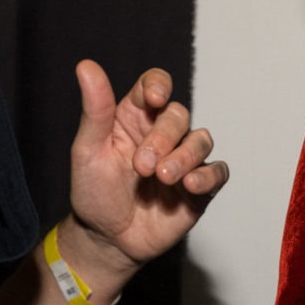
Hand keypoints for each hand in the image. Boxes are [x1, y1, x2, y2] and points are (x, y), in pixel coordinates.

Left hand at [58, 61, 229, 298]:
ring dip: (185, 156)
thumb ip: (95, 110)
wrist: (106, 239)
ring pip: (201, 139)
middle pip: (179, 115)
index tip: (154, 99)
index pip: (155, 85)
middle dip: (163, 137)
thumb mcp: (88, 150)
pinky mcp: (199, 188)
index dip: (158, 86)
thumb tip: (86, 65)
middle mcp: (163, 134)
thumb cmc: (94, 192)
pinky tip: (189, 185)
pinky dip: (208, 175)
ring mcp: (183, 160)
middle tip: (142, 165)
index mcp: (135, 117)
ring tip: (163, 177)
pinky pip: (217, 171)